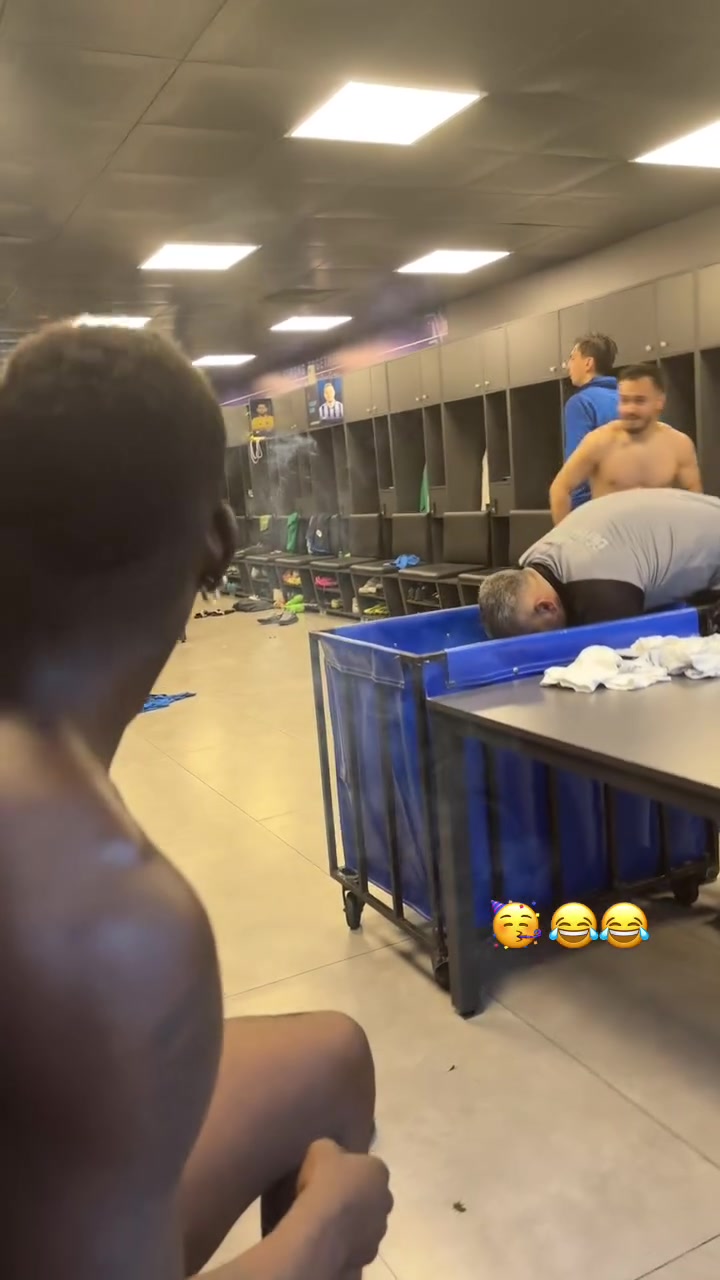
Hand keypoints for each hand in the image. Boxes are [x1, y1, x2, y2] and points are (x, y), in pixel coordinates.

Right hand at [297, 1139, 392, 1271]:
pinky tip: (329, 1238)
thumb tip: (333, 1156)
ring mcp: (380, 1229)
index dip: (350, 1170)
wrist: (322, 1228)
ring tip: (328, 1221)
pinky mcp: (370, 1253)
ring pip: (367, 1221)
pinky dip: (348, 1241)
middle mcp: (386, 1198)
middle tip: (332, 1198)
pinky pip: (359, 1243)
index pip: (368, 1166)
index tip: (332, 1175)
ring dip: (354, 1221)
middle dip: (357, 1196)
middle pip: (372, 1194)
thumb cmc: (324, 1182)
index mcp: (379, 1170)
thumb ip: (332, 1149)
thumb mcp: (321, 1149)